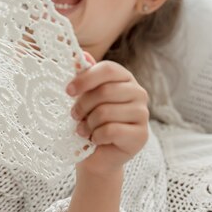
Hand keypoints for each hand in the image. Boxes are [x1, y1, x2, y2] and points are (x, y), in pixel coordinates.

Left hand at [67, 51, 149, 177]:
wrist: (97, 155)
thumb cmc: (89, 121)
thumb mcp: (83, 97)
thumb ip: (84, 76)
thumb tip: (81, 55)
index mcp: (125, 78)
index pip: (108, 69)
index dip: (86, 78)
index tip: (68, 90)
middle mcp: (138, 93)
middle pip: (105, 91)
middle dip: (83, 105)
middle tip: (74, 115)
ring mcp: (142, 114)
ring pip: (106, 112)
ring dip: (88, 123)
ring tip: (84, 129)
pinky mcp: (141, 135)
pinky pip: (111, 130)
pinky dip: (96, 136)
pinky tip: (95, 139)